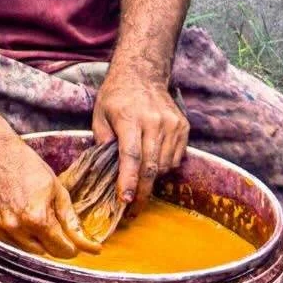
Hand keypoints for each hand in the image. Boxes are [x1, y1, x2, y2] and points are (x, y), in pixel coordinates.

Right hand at [0, 131, 95, 258]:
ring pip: (26, 250)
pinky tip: (17, 216)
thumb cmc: (27, 167)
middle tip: (50, 220)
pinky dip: (17, 235)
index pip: (62, 250)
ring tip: (32, 216)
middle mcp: (16, 227)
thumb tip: (92, 247)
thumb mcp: (57, 190)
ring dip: (34, 240)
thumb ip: (73, 222)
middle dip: (52, 242)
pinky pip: (9, 243)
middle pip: (44, 252)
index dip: (71, 246)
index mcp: (37, 217)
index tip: (72, 239)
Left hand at [93, 64, 189, 205]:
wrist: (142, 74)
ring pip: (165, 165)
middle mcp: (154, 122)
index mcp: (129, 118)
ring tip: (141, 179)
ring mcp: (172, 125)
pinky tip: (153, 162)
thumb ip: (102, 140)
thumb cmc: (115, 96)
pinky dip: (164, 166)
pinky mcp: (183, 127)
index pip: (131, 156)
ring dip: (153, 178)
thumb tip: (107, 169)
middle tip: (134, 208)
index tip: (126, 200)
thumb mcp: (99, 114)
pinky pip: (175, 157)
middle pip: (151, 166)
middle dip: (143, 191)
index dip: (129, 180)